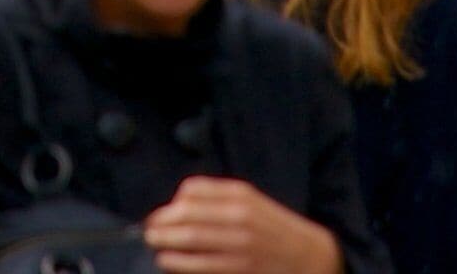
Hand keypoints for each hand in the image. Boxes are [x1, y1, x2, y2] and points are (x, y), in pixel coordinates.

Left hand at [145, 178, 335, 273]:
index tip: (159, 214)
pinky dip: (178, 261)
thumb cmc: (274, 229)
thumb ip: (217, 198)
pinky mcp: (240, 268)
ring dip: (164, 241)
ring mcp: (240, 243)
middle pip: (187, 214)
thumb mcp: (251, 202)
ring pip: (190, 238)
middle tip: (148, 229)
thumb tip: (179, 203)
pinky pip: (200, 265)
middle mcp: (240, 216)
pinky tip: (167, 260)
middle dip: (161, 223)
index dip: (170, 204)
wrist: (308, 256)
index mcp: (240, 195)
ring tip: (154, 243)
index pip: (193, 191)